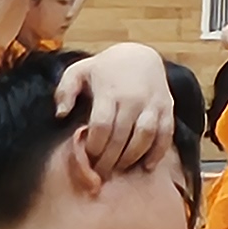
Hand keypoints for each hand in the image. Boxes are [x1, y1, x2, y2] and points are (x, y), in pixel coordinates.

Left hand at [55, 42, 174, 173]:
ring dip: (132, 157)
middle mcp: (133, 98)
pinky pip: (166, 133)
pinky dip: (158, 152)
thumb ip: (65, 91)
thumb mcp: (78, 72)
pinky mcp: (167, 107)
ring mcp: (153, 103)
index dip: (94, 146)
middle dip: (110, 159)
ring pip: (145, 136)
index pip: (101, 125)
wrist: (140, 55)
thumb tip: (60, 114)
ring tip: (120, 169)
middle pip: (122, 136)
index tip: (87, 158)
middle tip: (101, 173)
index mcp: (110, 91)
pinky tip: (148, 166)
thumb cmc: (104, 69)